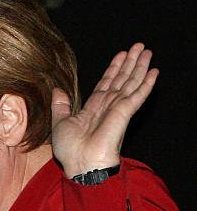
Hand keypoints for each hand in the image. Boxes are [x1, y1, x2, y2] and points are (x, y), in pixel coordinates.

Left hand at [51, 43, 158, 177]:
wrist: (81, 164)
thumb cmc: (70, 150)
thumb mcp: (60, 123)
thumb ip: (60, 106)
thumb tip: (57, 90)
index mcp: (92, 110)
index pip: (105, 85)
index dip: (113, 70)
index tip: (121, 56)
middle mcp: (107, 108)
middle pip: (121, 81)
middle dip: (130, 64)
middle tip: (139, 46)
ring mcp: (117, 111)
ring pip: (130, 84)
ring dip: (139, 67)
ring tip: (146, 51)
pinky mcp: (124, 114)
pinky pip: (137, 96)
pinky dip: (146, 84)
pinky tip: (154, 72)